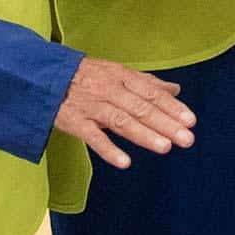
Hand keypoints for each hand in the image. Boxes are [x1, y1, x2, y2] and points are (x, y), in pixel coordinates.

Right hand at [54, 57, 195, 169]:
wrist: (43, 76)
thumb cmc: (86, 76)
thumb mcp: (117, 72)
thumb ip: (147, 82)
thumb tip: (176, 89)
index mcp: (122, 77)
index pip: (152, 93)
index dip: (172, 107)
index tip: (191, 120)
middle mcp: (110, 90)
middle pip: (141, 108)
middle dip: (166, 124)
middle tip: (187, 139)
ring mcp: (92, 106)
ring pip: (121, 121)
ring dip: (144, 135)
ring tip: (165, 147)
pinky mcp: (74, 121)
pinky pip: (93, 136)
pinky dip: (108, 149)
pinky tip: (124, 162)